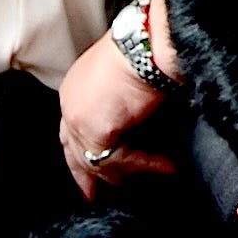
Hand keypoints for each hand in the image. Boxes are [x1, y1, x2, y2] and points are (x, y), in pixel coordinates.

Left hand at [58, 25, 170, 190]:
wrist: (149, 40)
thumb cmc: (146, 48)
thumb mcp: (125, 78)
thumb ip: (120, 103)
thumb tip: (136, 126)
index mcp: (75, 87)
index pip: (70, 129)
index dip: (79, 152)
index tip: (89, 172)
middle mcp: (70, 102)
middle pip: (73, 151)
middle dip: (85, 177)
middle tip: (93, 198)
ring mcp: (79, 117)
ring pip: (99, 161)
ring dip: (130, 172)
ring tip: (156, 173)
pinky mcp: (96, 130)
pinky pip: (121, 160)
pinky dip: (146, 165)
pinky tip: (167, 166)